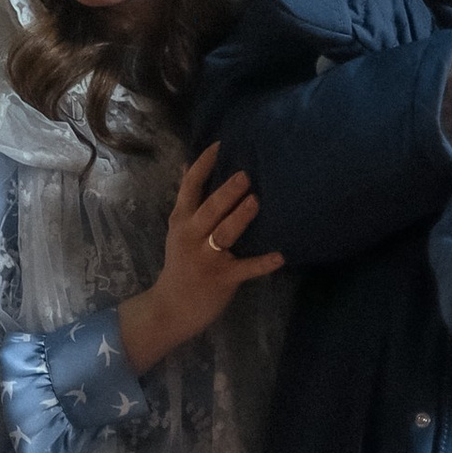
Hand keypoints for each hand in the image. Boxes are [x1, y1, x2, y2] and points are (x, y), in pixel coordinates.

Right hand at [118, 144, 284, 376]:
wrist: (171, 307)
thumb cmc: (181, 263)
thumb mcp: (178, 228)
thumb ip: (188, 199)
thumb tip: (189, 163)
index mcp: (182, 220)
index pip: (190, 187)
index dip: (204, 165)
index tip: (221, 144)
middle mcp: (191, 235)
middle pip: (209, 208)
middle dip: (227, 192)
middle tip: (246, 175)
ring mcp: (206, 258)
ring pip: (224, 234)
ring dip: (240, 218)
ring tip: (256, 202)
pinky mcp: (222, 278)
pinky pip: (245, 269)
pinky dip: (262, 263)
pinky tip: (280, 257)